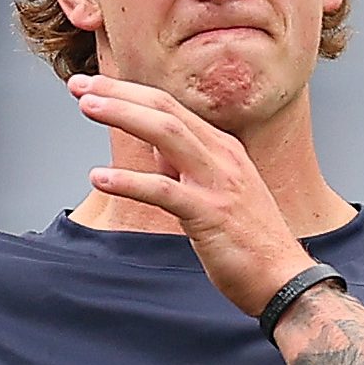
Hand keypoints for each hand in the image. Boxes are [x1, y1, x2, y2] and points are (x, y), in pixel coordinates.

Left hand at [70, 74, 313, 316]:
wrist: (285, 279)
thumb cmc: (249, 240)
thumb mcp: (216, 191)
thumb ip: (185, 166)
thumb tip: (154, 145)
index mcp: (222, 148)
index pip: (170, 107)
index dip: (129, 93)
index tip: (92, 87)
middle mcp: (222, 156)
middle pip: (165, 110)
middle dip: (119, 94)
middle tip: (79, 85)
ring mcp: (218, 183)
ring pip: (166, 135)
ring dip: (123, 116)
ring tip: (86, 108)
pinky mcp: (210, 214)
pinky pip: (164, 191)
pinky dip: (130, 181)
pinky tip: (100, 178)